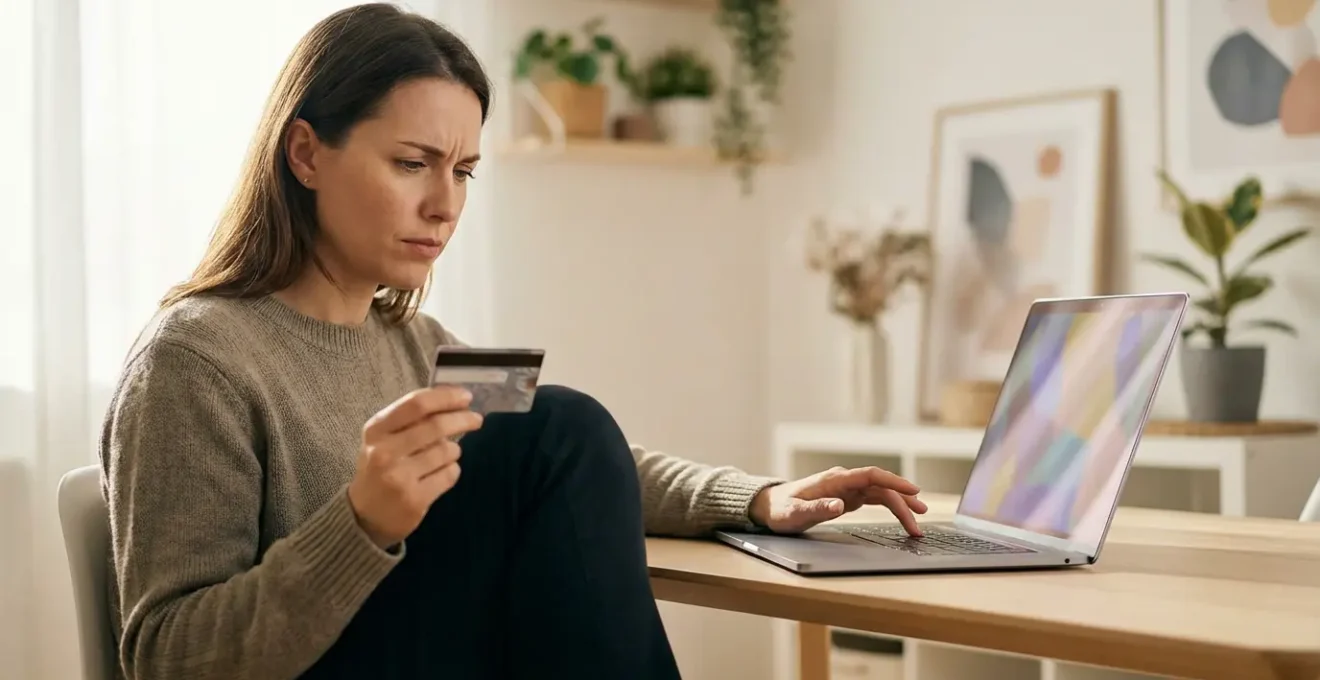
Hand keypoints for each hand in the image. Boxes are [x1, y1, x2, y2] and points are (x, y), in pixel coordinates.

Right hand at [347, 385, 483, 548]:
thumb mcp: (384, 438)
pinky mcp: (415, 500)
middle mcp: (384, 452)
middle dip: (463, 419)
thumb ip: (412, 418)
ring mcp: (399, 477)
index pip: (416, 404)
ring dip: (454, 449)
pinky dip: (452, 470)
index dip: (446, 397)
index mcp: (376, 430)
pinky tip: (441, 472)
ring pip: (447, 451)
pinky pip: (450, 474)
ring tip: (445, 454)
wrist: (364, 515)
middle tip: (476, 419)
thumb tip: (454, 397)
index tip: (465, 396)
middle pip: (437, 426)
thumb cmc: (380, 467)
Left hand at [749, 466, 926, 535]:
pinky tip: (902, 515)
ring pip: (881, 492)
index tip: (913, 490)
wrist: (770, 506)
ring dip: (900, 504)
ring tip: (918, 521)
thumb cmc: (781, 509)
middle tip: (921, 519)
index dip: (893, 481)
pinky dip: (890, 506)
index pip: (871, 475)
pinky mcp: (848, 498)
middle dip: (903, 500)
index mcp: (834, 479)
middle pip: (881, 486)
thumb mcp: (795, 513)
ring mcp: (847, 488)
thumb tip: (839, 505)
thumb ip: (817, 508)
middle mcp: (844, 481)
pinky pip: (874, 499)